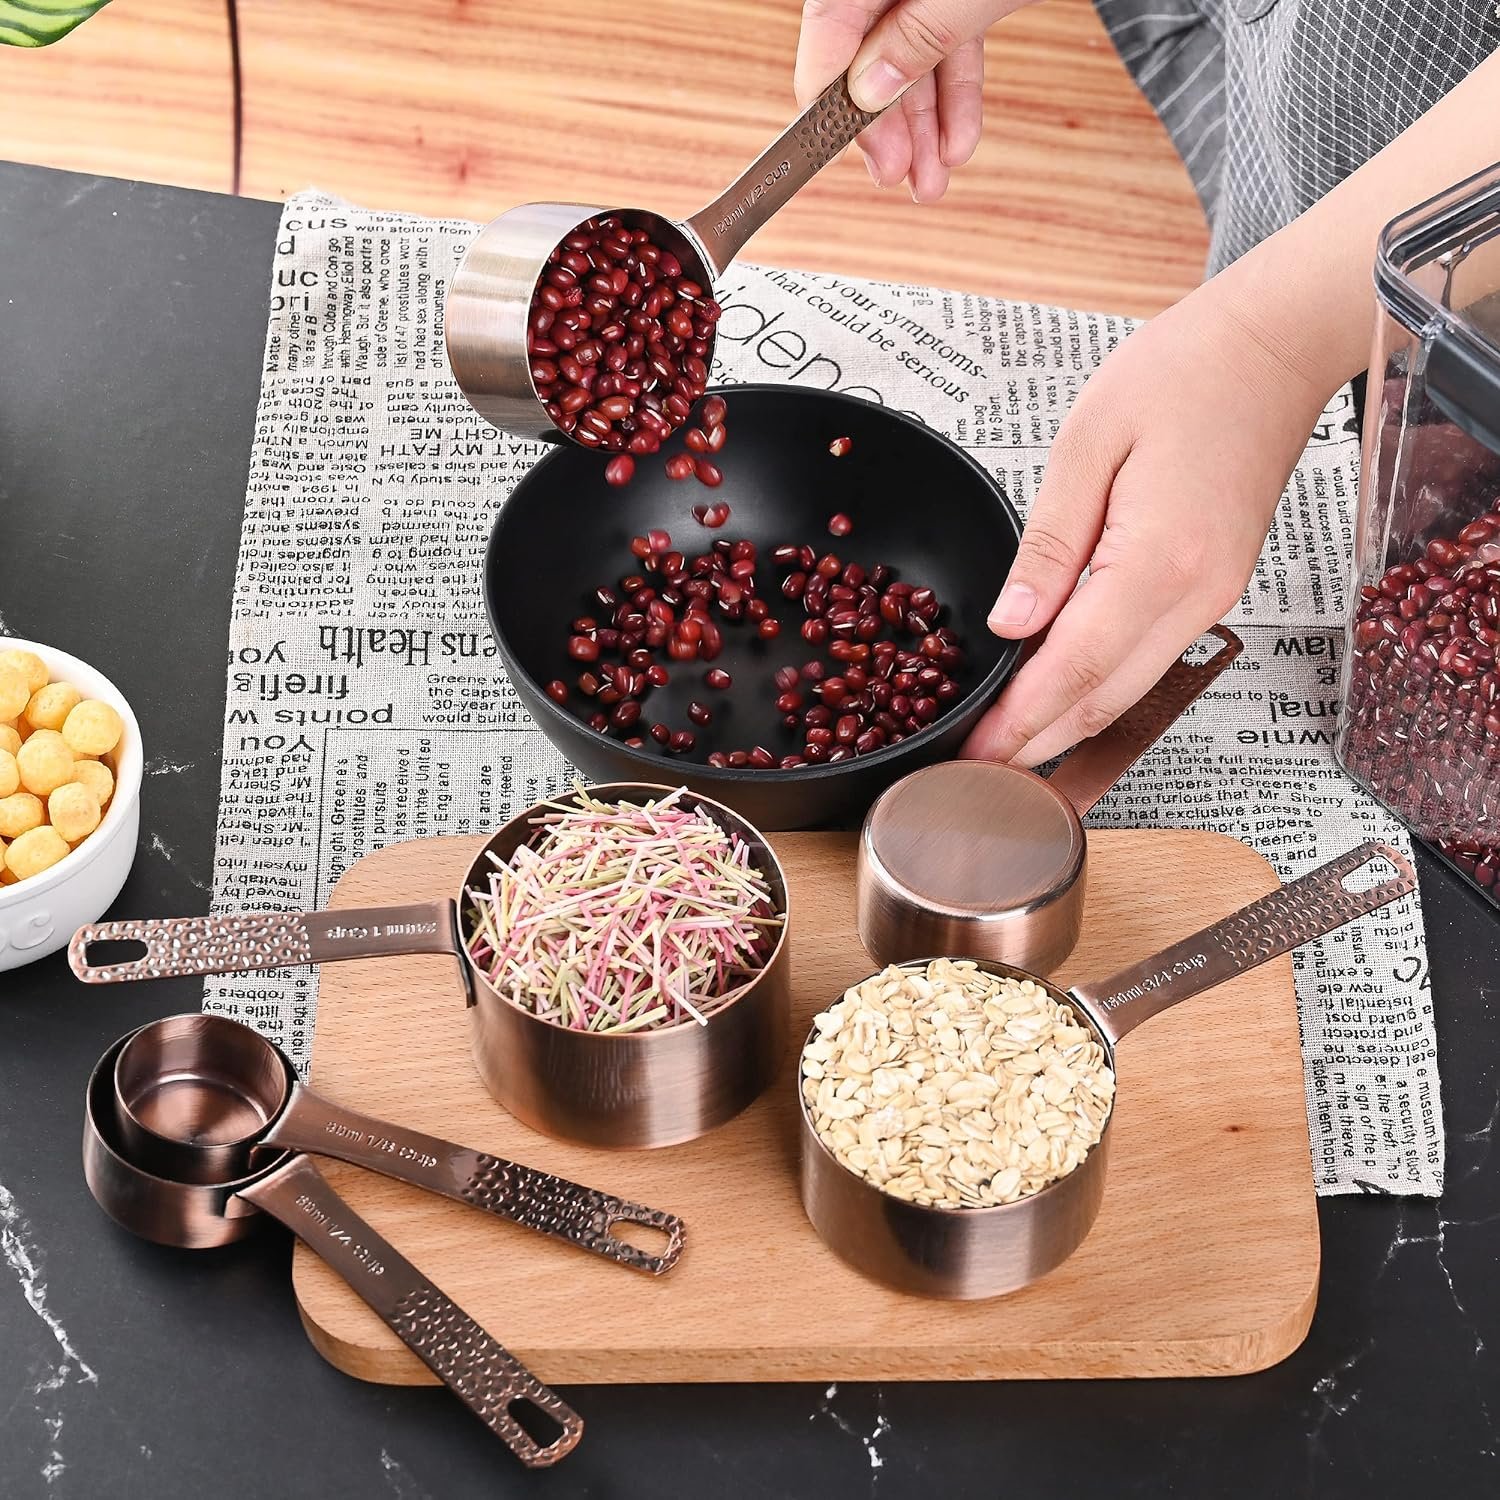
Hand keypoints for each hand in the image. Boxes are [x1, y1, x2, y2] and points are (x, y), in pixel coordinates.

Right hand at [794, 0, 1032, 201]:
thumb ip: (920, 36)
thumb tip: (868, 90)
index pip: (828, 28)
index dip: (825, 92)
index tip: (828, 146)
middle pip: (869, 51)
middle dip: (885, 124)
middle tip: (895, 176)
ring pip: (914, 59)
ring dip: (924, 126)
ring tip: (931, 182)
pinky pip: (953, 48)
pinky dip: (959, 97)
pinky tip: (960, 142)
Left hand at [961, 277, 1330, 766]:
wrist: (1273, 348)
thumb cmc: (1183, 373)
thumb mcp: (1087, 445)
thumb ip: (1047, 547)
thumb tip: (1011, 624)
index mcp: (1157, 560)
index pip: (1075, 670)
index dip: (1019, 722)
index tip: (973, 753)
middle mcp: (1196, 595)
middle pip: (1106, 701)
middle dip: (1038, 746)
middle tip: (978, 773)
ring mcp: (1214, 597)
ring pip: (1131, 690)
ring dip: (1068, 726)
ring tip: (1008, 748)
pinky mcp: (1216, 589)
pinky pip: (1150, 659)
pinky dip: (1101, 689)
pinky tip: (1059, 694)